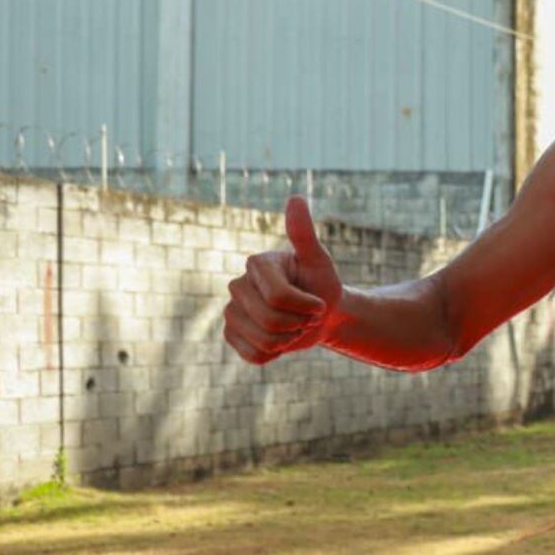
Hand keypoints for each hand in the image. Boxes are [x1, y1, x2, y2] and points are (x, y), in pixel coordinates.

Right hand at [223, 195, 343, 364]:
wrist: (322, 315)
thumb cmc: (322, 285)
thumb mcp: (320, 261)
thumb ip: (304, 234)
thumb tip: (296, 198)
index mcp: (257, 264)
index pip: (279, 297)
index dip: (306, 306)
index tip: (317, 301)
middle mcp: (238, 285)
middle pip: (271, 321)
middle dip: (300, 324)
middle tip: (307, 315)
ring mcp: (231, 311)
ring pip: (263, 341)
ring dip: (290, 340)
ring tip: (294, 326)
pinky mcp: (231, 335)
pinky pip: (254, 356)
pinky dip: (275, 354)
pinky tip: (280, 340)